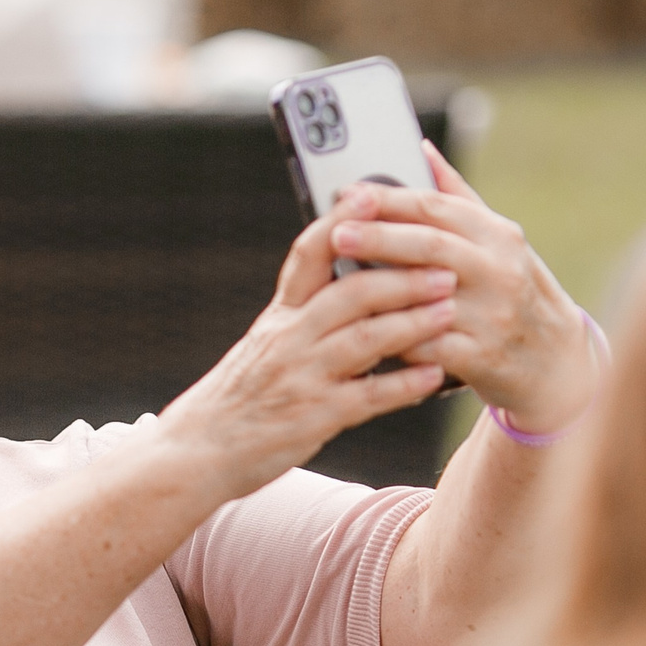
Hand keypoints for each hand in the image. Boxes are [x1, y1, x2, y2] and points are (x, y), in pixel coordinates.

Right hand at [159, 205, 456, 498]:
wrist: (197, 450)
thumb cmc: (236, 398)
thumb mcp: (261, 346)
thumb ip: (302, 318)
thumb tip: (348, 287)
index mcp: (278, 316)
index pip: (308, 254)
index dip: (341, 221)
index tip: (372, 194)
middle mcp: (288, 339)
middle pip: (351, 292)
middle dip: (404, 276)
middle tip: (445, 267)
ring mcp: (302, 377)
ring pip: (366, 338)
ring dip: (414, 322)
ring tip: (449, 310)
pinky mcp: (314, 417)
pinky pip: (369, 396)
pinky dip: (405, 384)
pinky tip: (435, 374)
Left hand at [327, 143, 594, 434]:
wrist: (556, 361)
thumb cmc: (514, 292)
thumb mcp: (497, 242)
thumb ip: (456, 197)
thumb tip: (420, 148)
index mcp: (497, 235)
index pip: (437, 207)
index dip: (390, 199)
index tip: (349, 195)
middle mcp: (498, 270)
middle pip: (430, 246)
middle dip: (379, 237)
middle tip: (337, 233)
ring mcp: (492, 314)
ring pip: (426, 298)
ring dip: (380, 291)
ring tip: (338, 283)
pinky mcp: (481, 356)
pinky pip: (428, 346)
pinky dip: (395, 338)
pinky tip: (363, 331)